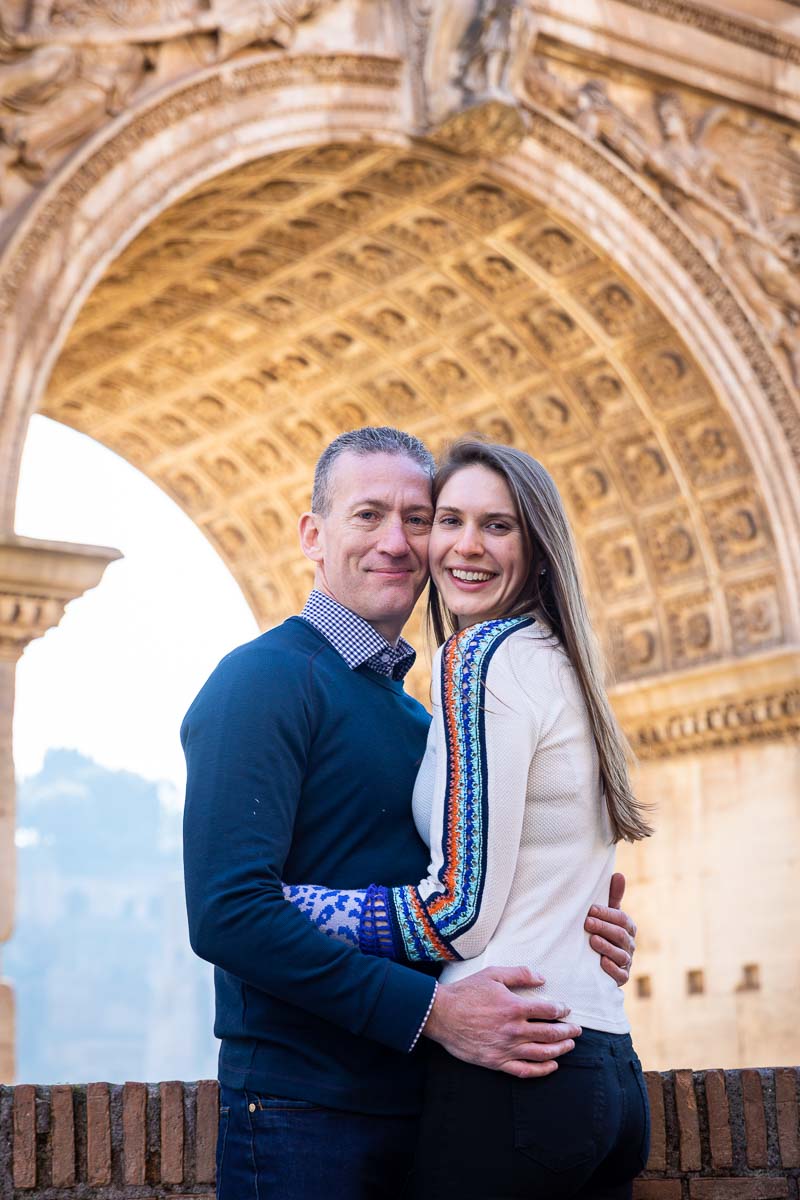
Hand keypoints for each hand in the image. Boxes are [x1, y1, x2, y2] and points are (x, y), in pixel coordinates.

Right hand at [422, 966, 580, 1078]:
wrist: (441, 1014)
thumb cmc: (466, 993)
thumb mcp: (493, 975)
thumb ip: (519, 974)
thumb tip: (542, 978)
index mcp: (514, 1007)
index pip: (548, 1010)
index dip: (561, 1010)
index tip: (566, 1010)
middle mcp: (514, 1030)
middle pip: (550, 1033)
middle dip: (567, 1031)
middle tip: (576, 1030)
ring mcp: (506, 1048)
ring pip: (542, 1053)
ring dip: (560, 1049)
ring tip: (569, 1046)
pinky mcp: (497, 1062)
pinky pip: (525, 1070)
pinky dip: (542, 1070)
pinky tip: (552, 1066)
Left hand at [585, 872, 636, 985]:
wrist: (598, 961)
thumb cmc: (602, 930)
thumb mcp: (607, 914)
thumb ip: (613, 896)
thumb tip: (618, 874)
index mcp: (628, 927)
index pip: (622, 919)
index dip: (607, 913)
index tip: (590, 909)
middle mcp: (629, 944)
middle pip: (620, 935)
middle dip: (604, 928)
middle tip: (587, 922)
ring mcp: (626, 962)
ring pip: (620, 955)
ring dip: (606, 947)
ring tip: (592, 940)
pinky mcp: (621, 978)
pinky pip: (620, 975)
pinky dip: (611, 968)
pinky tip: (601, 963)